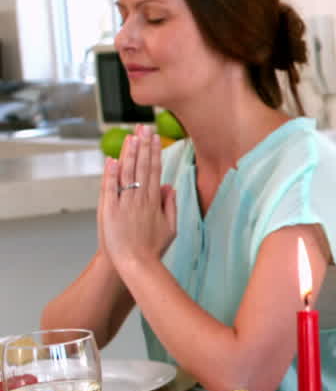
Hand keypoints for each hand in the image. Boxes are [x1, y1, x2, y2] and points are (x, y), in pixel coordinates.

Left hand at [100, 124, 175, 269]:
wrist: (136, 263)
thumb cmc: (153, 248)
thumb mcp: (171, 227)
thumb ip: (169, 205)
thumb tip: (168, 187)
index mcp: (154, 201)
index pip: (154, 170)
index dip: (154, 152)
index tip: (154, 137)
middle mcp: (139, 198)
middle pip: (141, 166)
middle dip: (142, 145)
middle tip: (143, 127)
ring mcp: (124, 203)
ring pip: (127, 172)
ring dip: (129, 153)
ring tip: (131, 136)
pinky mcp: (110, 210)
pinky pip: (110, 188)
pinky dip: (110, 173)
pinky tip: (112, 159)